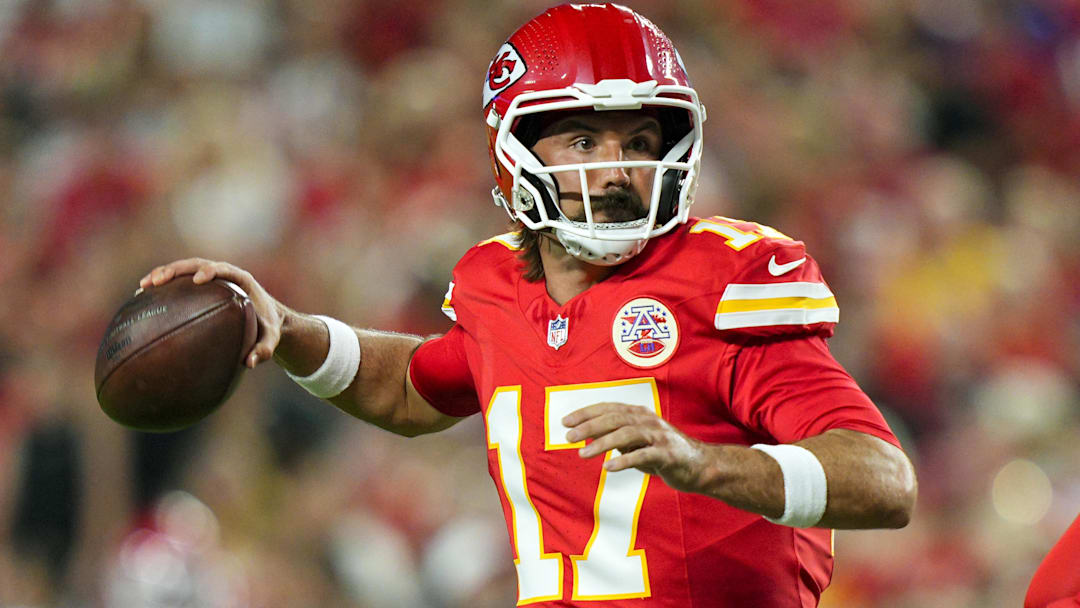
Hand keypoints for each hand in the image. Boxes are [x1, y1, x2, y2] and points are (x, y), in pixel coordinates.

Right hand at [139, 258, 284, 367]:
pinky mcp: (199, 288)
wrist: (265, 320)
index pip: (224, 269)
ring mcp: (209, 279)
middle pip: (197, 265)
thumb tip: (249, 363)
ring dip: (162, 274)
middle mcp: (223, 275)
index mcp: (241, 280)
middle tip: (159, 280)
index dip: (211, 271)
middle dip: (177, 270)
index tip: (199, 280)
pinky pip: (178, 283)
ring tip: (143, 286)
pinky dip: (161, 287)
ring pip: (183, 270)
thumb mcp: (271, 339)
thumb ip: (265, 349)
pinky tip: (141, 297)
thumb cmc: (267, 327)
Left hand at [562, 402, 715, 493]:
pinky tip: (608, 468)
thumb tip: (588, 435)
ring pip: (626, 434)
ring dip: (601, 444)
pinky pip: (643, 456)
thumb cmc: (663, 453)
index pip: (608, 408)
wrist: (700, 466)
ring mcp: (658, 437)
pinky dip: (624, 461)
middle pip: (614, 418)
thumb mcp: (636, 443)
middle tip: (568, 436)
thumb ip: (615, 437)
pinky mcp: (667, 455)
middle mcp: (648, 421)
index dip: (585, 413)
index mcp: (639, 414)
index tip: (565, 421)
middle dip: (589, 426)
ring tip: (582, 454)